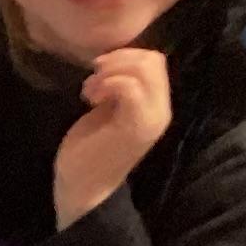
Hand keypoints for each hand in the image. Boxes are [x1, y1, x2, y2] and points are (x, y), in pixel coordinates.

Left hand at [55, 47, 174, 227]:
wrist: (83, 190)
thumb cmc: (91, 151)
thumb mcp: (107, 110)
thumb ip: (118, 88)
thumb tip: (114, 60)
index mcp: (156, 105)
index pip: (154, 61)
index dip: (125, 56)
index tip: (98, 72)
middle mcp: (161, 111)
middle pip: (152, 60)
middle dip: (117, 59)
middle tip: (93, 78)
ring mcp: (152, 119)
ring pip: (144, 69)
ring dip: (110, 72)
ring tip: (90, 91)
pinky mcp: (136, 126)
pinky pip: (130, 87)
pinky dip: (107, 84)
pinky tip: (90, 99)